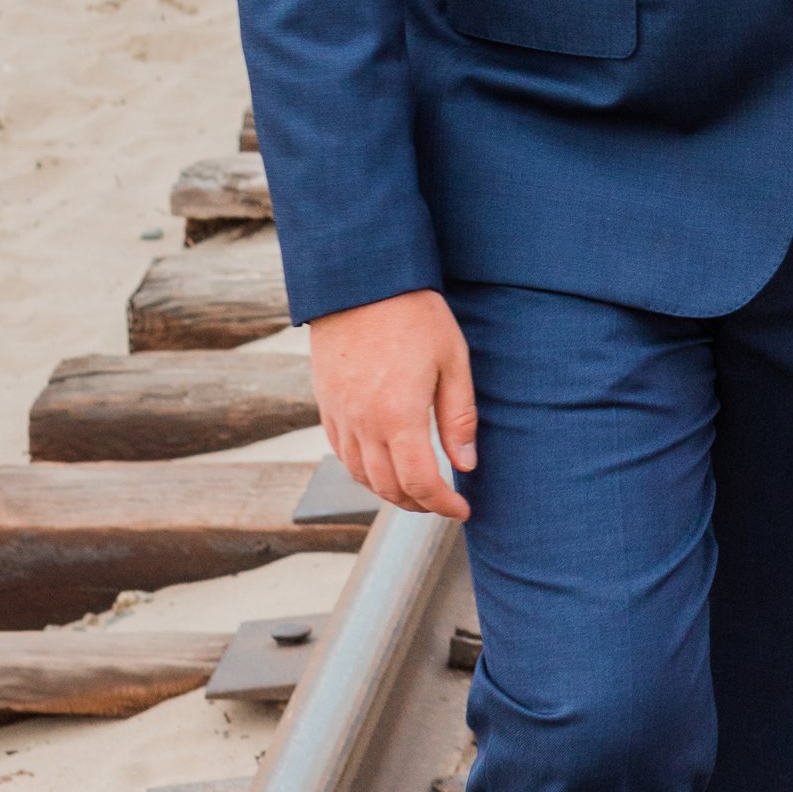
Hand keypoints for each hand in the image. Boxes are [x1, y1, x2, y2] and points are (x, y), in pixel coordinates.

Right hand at [309, 291, 478, 519]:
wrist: (360, 281)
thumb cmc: (413, 315)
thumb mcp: (452, 361)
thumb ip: (458, 418)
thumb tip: (466, 464)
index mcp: (398, 417)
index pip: (420, 483)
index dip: (443, 505)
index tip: (462, 509)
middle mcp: (363, 424)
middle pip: (388, 488)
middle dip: (419, 504)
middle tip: (443, 502)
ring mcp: (340, 416)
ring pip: (361, 476)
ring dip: (389, 492)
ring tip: (416, 489)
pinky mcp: (326, 405)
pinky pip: (342, 453)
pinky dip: (364, 471)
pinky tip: (382, 464)